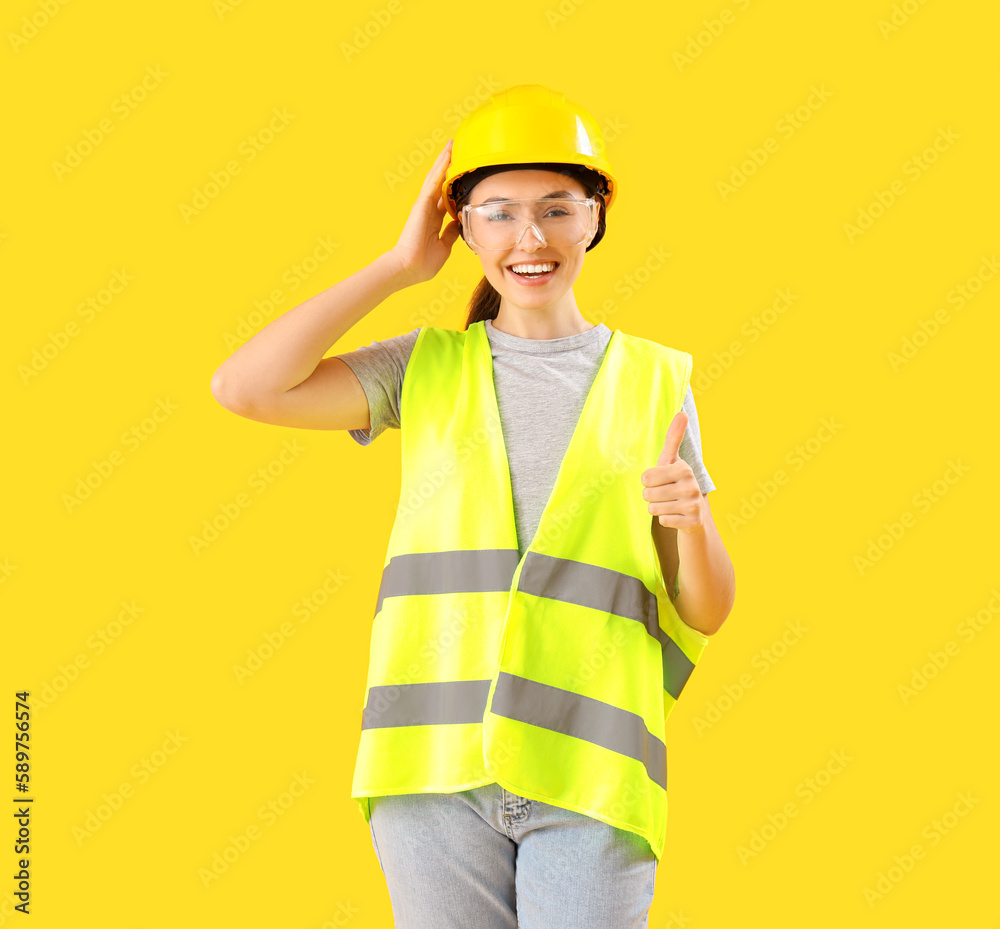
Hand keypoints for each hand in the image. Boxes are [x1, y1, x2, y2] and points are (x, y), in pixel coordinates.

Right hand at [388, 139, 462, 284]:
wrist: (408, 269)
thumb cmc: (423, 264)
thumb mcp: (444, 247)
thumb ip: (451, 233)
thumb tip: (459, 222)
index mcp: (434, 220)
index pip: (445, 197)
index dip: (453, 185)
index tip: (463, 174)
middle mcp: (428, 210)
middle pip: (440, 183)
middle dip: (448, 167)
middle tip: (457, 150)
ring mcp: (424, 205)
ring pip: (436, 178)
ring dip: (444, 161)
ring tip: (452, 145)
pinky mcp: (421, 204)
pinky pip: (433, 182)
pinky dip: (440, 168)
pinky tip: (447, 155)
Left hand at [640, 411, 704, 533]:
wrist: (694, 513)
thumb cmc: (675, 482)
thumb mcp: (671, 461)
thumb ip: (673, 437)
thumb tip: (682, 413)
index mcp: (684, 469)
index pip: (646, 477)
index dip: (647, 481)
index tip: (659, 480)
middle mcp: (691, 486)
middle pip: (648, 494)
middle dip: (651, 496)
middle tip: (663, 494)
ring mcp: (693, 505)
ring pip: (654, 509)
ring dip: (657, 508)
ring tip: (669, 504)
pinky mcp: (693, 522)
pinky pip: (663, 521)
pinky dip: (666, 520)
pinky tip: (676, 515)